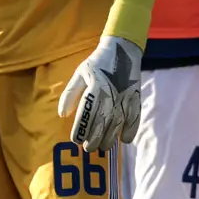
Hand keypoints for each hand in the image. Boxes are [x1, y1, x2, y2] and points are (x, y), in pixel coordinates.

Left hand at [57, 36, 144, 153]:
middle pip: (103, 122)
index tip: (76, 139)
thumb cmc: (97, 63)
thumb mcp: (79, 74)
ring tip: (103, 147)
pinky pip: (135, 117)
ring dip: (111, 137)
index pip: (86, 114)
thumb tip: (62, 114)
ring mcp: (125, 97)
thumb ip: (70, 94)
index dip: (81, 129)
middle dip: (95, 138)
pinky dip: (131, 129)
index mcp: (96, 88)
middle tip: (88, 148)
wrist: (124, 50)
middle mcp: (112, 95)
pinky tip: (125, 139)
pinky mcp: (135, 98)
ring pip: (118, 123)